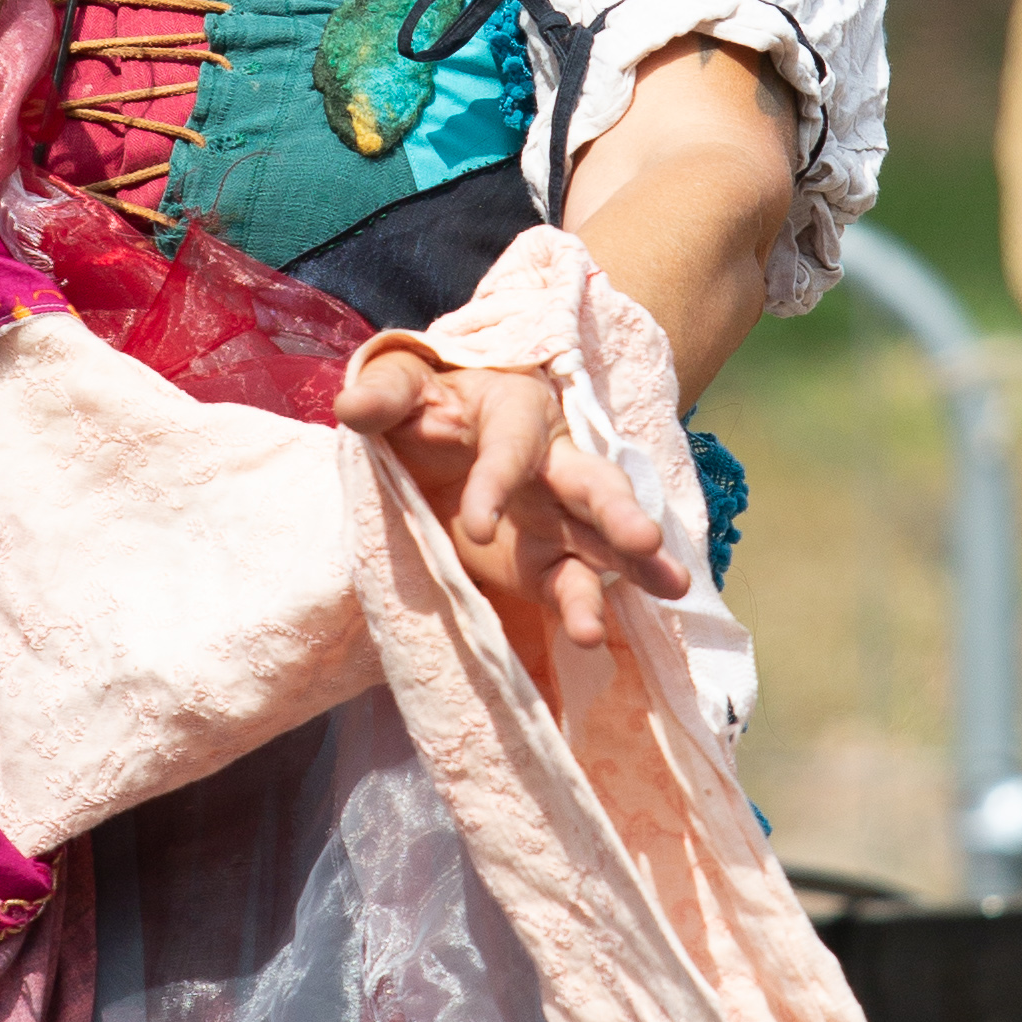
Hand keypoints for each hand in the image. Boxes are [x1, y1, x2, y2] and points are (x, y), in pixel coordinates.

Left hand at [336, 355, 686, 654]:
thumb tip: (350, 409)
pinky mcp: (546, 559)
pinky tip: (595, 634)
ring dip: (633, 564)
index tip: (476, 528)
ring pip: (600, 538)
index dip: (496, 484)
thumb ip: (382, 394)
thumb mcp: (400, 386)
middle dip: (618, 512)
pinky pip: (571, 581)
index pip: (512, 448)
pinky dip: (584, 605)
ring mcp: (557, 515)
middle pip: (592, 482)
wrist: (432, 430)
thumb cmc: (423, 402)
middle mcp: (552, 461)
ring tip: (670, 589)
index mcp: (516, 412)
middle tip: (644, 541)